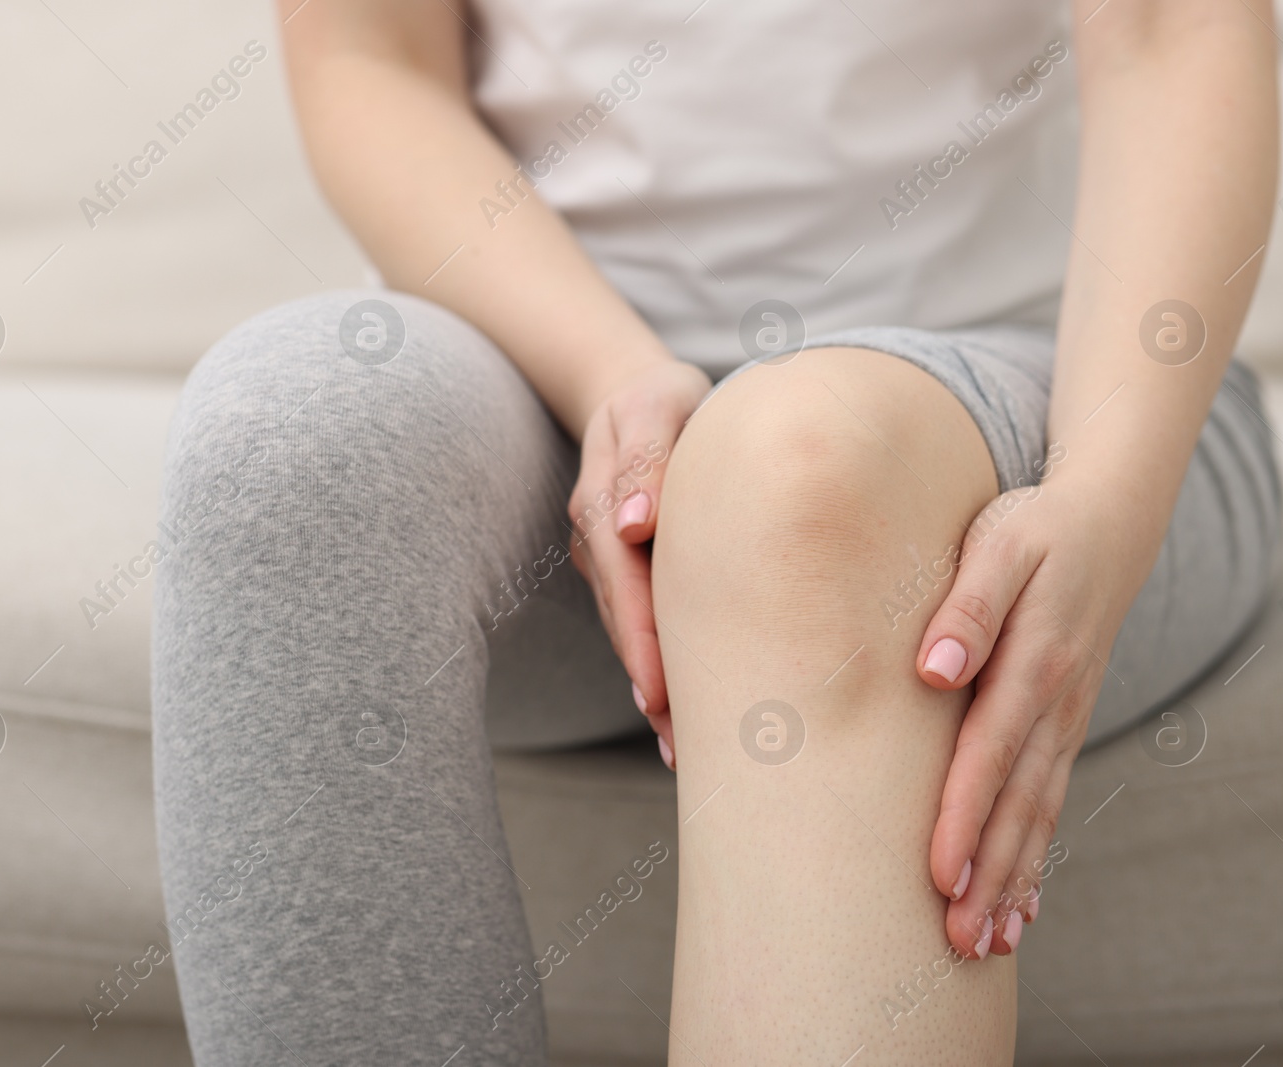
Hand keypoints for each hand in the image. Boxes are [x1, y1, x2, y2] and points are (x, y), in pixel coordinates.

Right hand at [568, 360, 711, 769]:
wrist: (636, 394)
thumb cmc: (662, 398)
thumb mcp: (656, 403)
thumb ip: (645, 455)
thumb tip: (633, 523)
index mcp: (602, 505)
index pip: (623, 583)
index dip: (641, 640)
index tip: (661, 693)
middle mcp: (599, 543)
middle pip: (622, 624)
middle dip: (650, 685)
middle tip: (681, 748)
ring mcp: (609, 564)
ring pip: (629, 634)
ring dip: (654, 690)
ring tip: (683, 752)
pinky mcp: (628, 576)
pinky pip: (642, 626)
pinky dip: (660, 669)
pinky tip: (680, 719)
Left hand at [915, 474, 1154, 958]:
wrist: (1107, 520)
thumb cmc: (1037, 529)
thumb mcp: (1000, 545)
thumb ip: (970, 605)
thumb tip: (935, 667)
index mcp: (1036, 662)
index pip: (990, 754)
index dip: (964, 816)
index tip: (939, 873)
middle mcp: (1056, 703)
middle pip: (1018, 803)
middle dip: (989, 874)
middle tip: (960, 940)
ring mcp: (1066, 719)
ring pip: (1038, 814)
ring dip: (1013, 880)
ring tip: (986, 943)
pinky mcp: (1064, 725)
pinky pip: (1050, 801)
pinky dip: (1036, 857)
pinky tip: (1021, 907)